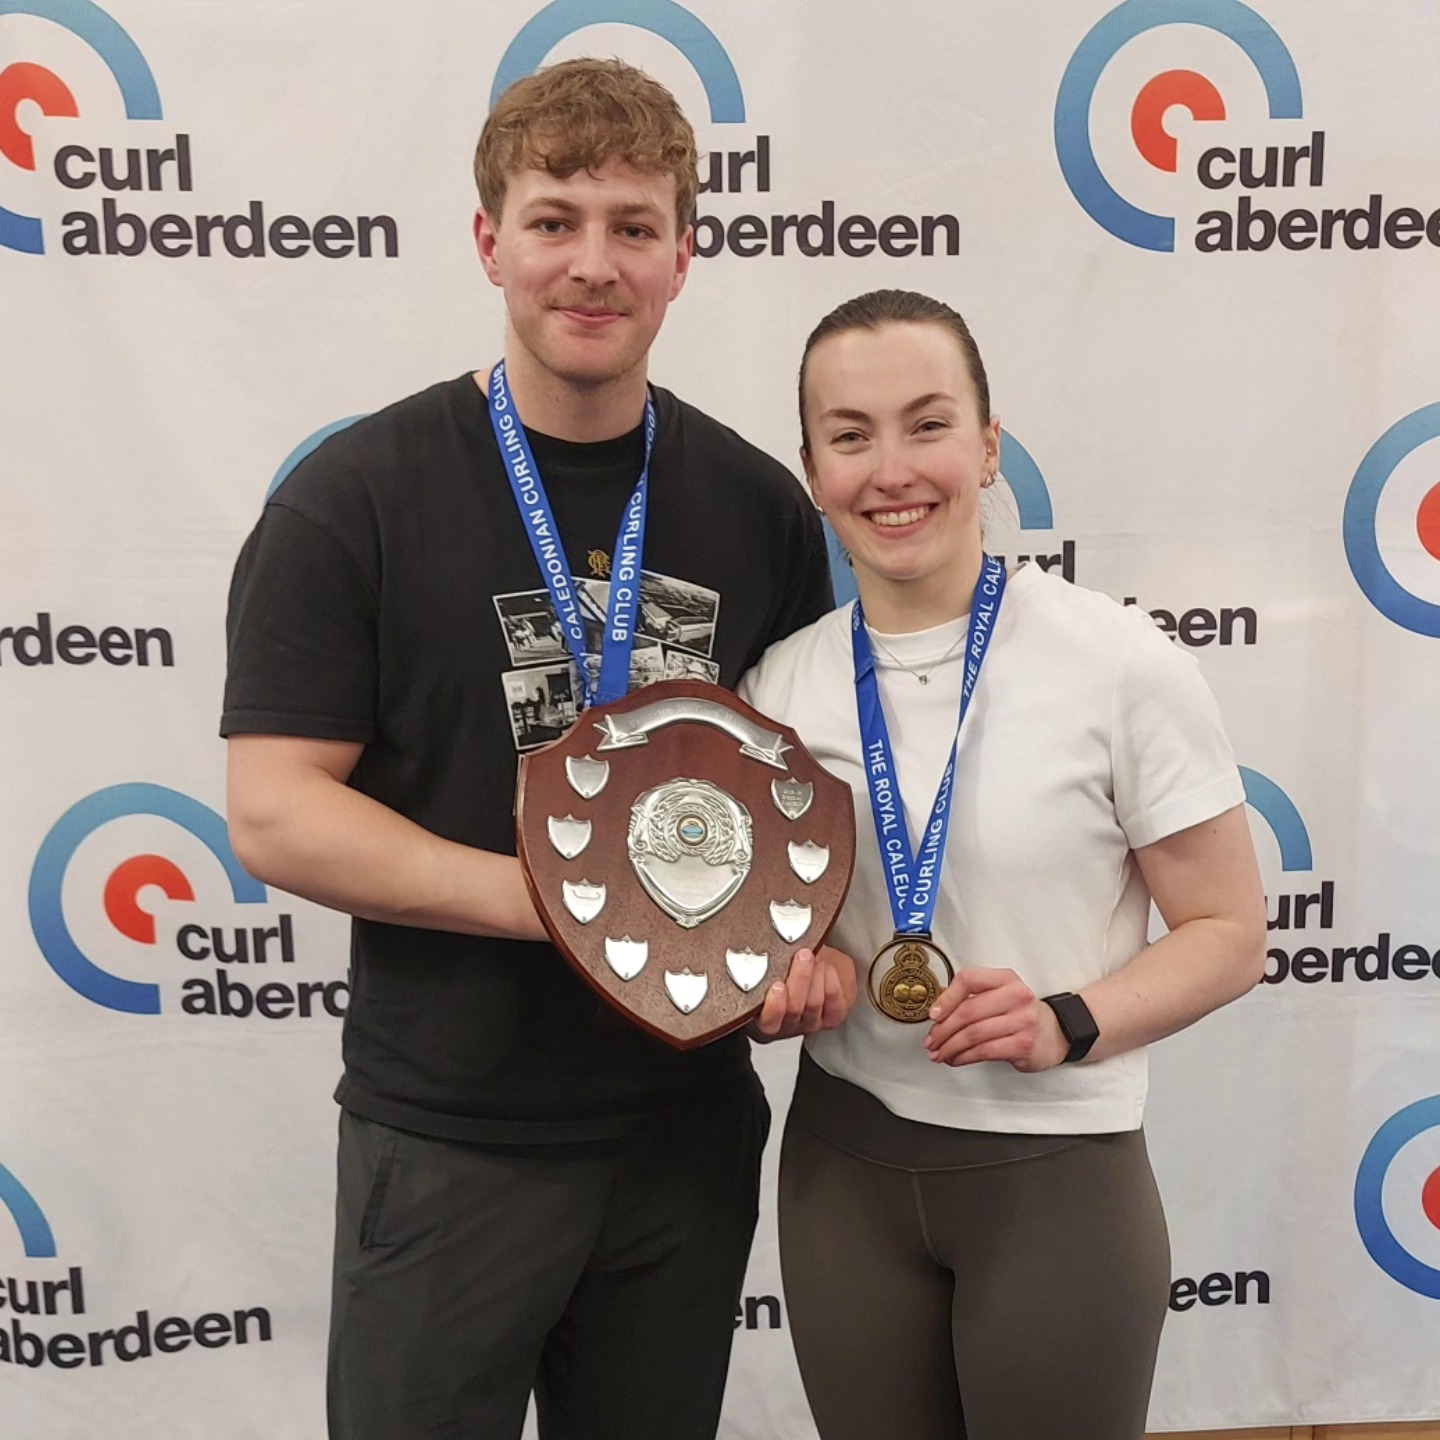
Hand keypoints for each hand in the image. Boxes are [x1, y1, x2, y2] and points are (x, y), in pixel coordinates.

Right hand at [750, 946, 856, 1041]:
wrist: (815, 966)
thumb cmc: (786, 966)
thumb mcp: (769, 965)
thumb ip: (761, 963)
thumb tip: (752, 948)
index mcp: (765, 1018)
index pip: (768, 1022)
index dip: (774, 1006)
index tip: (777, 985)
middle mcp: (788, 1026)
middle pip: (794, 1009)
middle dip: (800, 978)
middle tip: (803, 955)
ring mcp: (811, 1023)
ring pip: (814, 1003)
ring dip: (815, 975)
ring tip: (813, 956)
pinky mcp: (833, 1017)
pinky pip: (834, 1001)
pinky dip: (831, 980)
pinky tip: (826, 967)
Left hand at [923, 967, 1068, 1071]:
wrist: (1056, 1033)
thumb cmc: (1020, 1014)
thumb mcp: (1001, 994)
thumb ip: (973, 997)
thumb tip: (938, 1012)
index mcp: (1006, 979)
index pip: (969, 979)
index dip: (946, 997)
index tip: (933, 1014)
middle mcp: (1016, 996)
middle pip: (968, 1011)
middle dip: (943, 1030)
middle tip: (931, 1041)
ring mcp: (1022, 1021)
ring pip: (973, 1034)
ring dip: (950, 1047)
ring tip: (939, 1053)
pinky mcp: (1023, 1044)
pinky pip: (984, 1051)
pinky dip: (964, 1057)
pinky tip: (956, 1059)